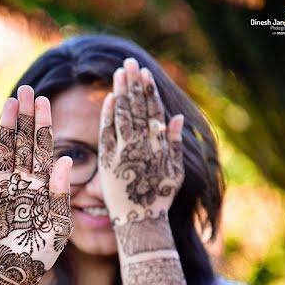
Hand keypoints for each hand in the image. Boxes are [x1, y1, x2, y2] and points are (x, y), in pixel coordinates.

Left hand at [98, 58, 184, 220]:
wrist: (140, 221)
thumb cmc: (159, 198)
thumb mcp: (174, 172)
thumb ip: (175, 144)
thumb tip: (176, 118)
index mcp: (157, 147)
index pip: (151, 112)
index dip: (147, 91)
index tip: (144, 73)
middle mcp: (141, 147)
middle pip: (136, 109)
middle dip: (132, 85)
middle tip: (128, 63)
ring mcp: (123, 153)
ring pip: (123, 117)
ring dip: (121, 94)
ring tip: (119, 73)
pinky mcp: (108, 162)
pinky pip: (108, 134)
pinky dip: (109, 116)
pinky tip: (110, 99)